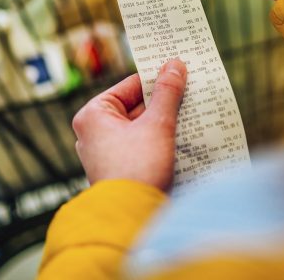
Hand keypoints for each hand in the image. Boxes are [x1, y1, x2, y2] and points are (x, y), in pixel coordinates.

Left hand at [72, 59, 187, 191]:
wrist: (132, 218)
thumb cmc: (137, 169)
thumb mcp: (157, 124)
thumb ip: (168, 93)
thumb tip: (175, 65)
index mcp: (93, 114)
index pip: (130, 85)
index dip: (157, 78)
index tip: (179, 72)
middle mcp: (93, 132)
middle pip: (135, 106)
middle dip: (163, 103)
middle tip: (190, 93)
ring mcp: (104, 153)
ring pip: (139, 127)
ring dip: (164, 122)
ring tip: (190, 115)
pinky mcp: (117, 170)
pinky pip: (140, 145)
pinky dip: (158, 140)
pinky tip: (181, 138)